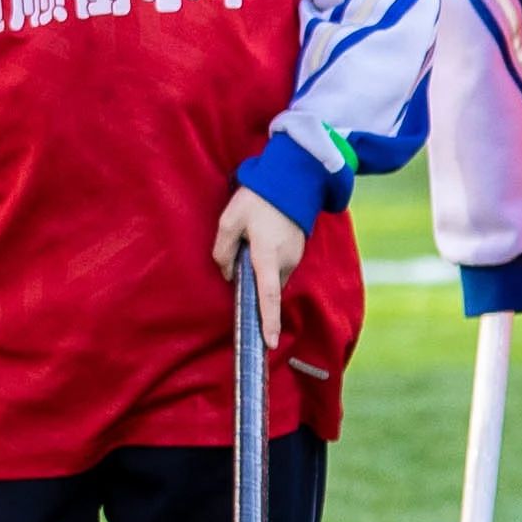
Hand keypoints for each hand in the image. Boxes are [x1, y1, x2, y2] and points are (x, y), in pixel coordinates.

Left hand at [209, 188, 305, 348]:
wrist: (292, 178)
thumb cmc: (258, 199)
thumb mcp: (229, 220)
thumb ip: (223, 250)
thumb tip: (226, 273)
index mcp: (267, 256)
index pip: (267, 297)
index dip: (268, 322)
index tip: (270, 343)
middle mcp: (285, 261)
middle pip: (265, 287)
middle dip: (253, 282)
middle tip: (241, 249)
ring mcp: (294, 256)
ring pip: (272, 275)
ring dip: (260, 267)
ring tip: (252, 236)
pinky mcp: (298, 250)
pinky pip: (279, 264)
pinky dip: (268, 259)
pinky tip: (263, 235)